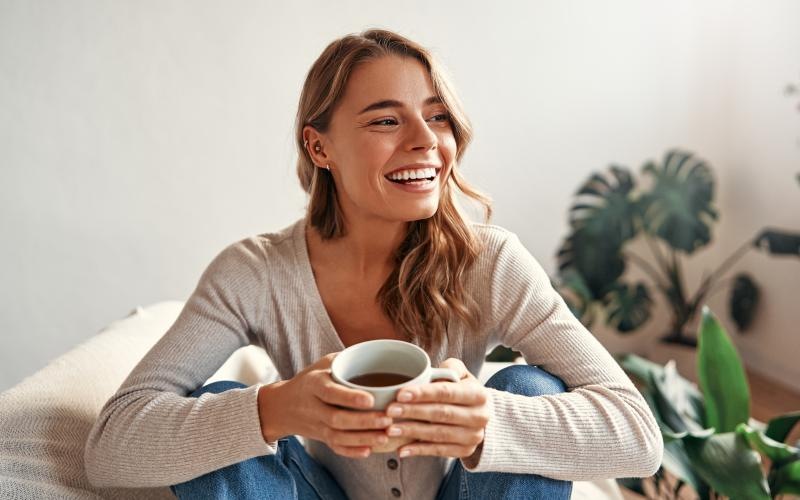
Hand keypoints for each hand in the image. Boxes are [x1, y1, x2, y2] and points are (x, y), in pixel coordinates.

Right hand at [257, 353, 392, 458]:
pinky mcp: (320, 438)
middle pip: (336, 419)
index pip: (331, 393)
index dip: (350, 398)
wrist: (282, 406)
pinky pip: (335, 448)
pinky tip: (369, 451)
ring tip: (384, 436)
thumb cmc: (311, 379)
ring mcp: (316, 425)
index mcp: (314, 384)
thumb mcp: (323, 363)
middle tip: (387, 420)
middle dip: (363, 422)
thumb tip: (376, 350)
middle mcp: (313, 407)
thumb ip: (345, 359)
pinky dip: (351, 452)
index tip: (371, 400)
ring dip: (362, 439)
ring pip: (337, 437)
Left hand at [384, 358, 489, 458]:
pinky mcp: (465, 451)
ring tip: (390, 429)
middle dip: (413, 412)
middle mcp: (480, 416)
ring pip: (438, 434)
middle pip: (441, 414)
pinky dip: (418, 451)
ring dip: (412, 432)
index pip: (447, 393)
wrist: (479, 415)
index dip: (423, 393)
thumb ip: (449, 367)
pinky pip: (439, 451)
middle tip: (390, 410)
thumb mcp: (461, 374)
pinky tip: (401, 449)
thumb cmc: (462, 390)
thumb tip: (432, 371)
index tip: (401, 394)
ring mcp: (473, 436)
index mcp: (478, 394)